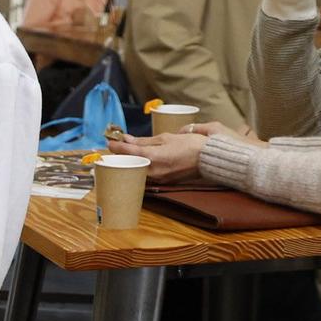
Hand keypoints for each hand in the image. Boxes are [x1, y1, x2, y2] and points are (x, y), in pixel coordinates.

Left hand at [105, 121, 250, 181]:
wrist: (211, 159)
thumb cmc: (191, 145)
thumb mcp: (166, 138)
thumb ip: (144, 141)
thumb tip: (126, 139)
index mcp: (152, 158)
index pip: (127, 152)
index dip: (116, 146)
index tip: (109, 140)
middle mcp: (153, 171)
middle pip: (129, 164)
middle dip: (120, 156)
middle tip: (114, 147)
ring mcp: (158, 179)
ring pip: (136, 171)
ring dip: (129, 162)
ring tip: (125, 154)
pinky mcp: (164, 182)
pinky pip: (146, 175)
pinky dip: (140, 168)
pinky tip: (139, 162)